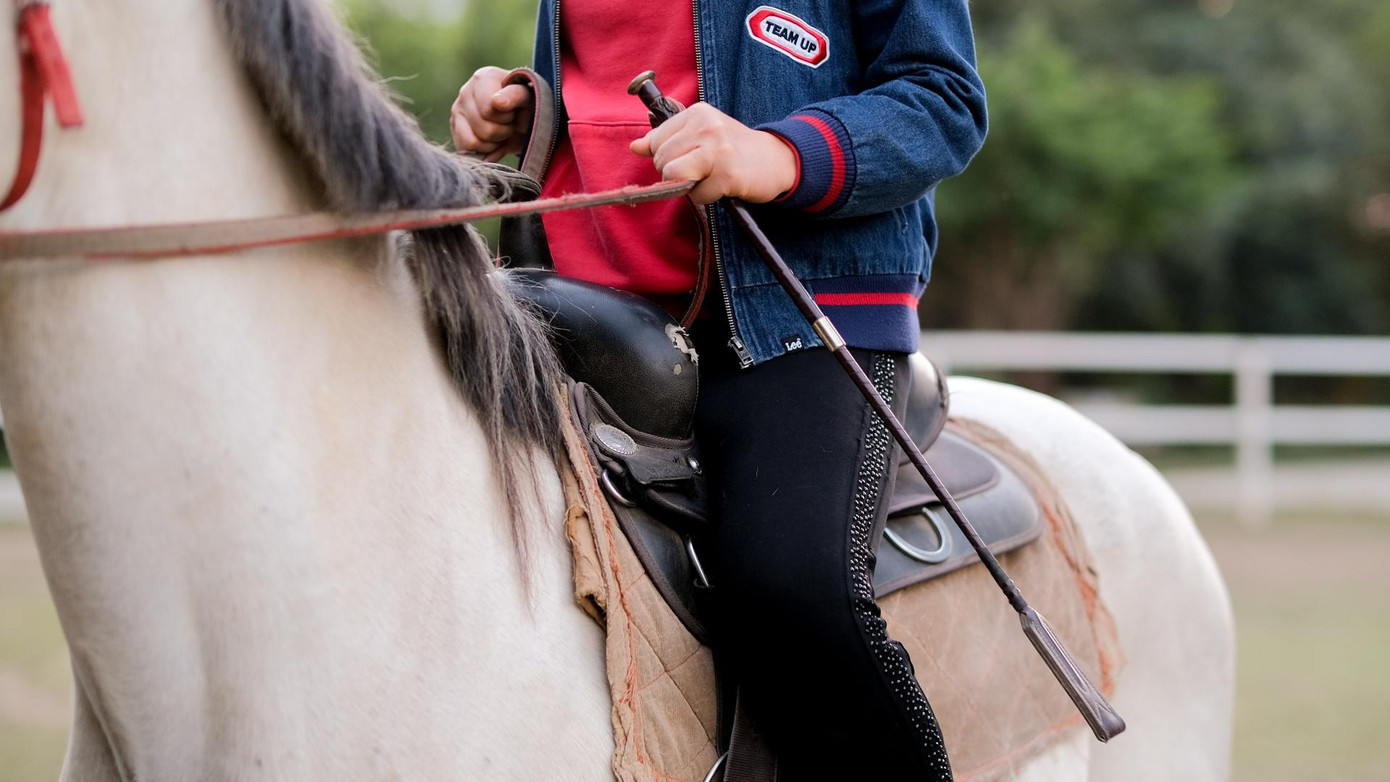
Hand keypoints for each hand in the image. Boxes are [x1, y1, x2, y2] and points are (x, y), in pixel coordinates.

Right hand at [450, 66, 533, 162]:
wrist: (524, 116)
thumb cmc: (528, 105)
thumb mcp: (529, 97)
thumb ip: (515, 95)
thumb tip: (497, 102)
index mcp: (482, 78)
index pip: (489, 110)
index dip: (507, 118)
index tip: (514, 111)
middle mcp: (465, 92)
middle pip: (484, 129)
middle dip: (503, 132)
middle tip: (510, 123)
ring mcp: (457, 111)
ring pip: (472, 142)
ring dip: (494, 144)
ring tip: (502, 132)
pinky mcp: (454, 129)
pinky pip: (466, 150)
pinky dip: (483, 151)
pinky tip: (493, 141)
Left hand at [629, 103, 797, 205]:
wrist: (776, 160)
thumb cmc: (733, 149)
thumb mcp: (700, 136)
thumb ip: (666, 140)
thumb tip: (634, 147)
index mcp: (697, 113)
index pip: (655, 141)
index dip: (666, 158)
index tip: (688, 159)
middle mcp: (706, 127)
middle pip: (662, 161)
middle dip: (675, 174)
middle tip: (701, 172)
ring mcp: (717, 150)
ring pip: (673, 176)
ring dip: (688, 187)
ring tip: (708, 178)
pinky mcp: (727, 174)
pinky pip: (697, 195)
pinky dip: (707, 197)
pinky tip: (723, 187)